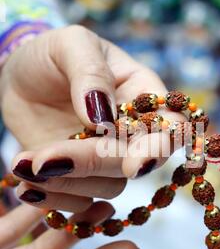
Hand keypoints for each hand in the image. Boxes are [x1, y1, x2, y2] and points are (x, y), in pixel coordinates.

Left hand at [0, 25, 183, 211]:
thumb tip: (103, 117)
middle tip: (44, 161)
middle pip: (132, 162)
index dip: (159, 148)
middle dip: (90, 164)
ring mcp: (107, 157)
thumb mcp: (71, 45)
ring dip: (66, 184)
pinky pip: (81, 203)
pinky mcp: (82, 177)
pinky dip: (55, 202)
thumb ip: (91, 72)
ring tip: (23, 165)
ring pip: (107, 187)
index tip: (134, 164)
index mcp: (142, 94)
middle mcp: (132, 132)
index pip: (169, 125)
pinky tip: (26, 188)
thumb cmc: (52, 54)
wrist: (21, 77)